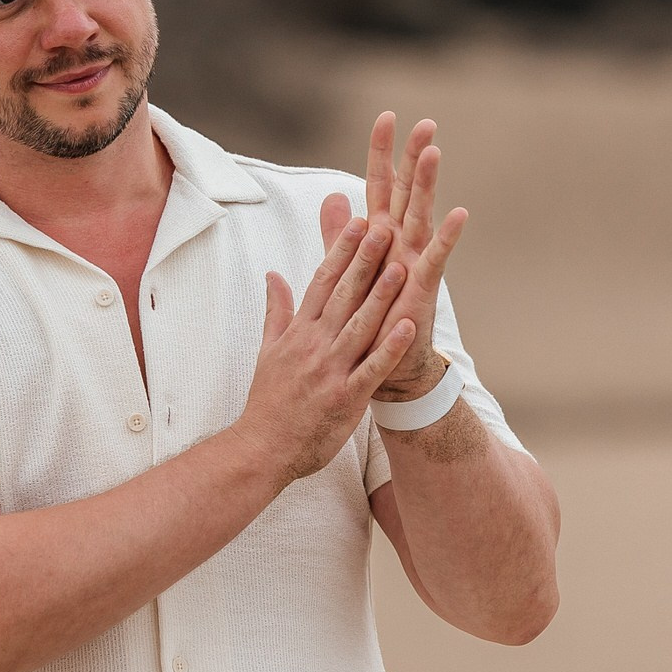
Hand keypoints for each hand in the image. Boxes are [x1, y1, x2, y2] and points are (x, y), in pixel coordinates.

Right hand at [237, 213, 420, 484]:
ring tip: (402, 267)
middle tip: (384, 227)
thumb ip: (276, 310)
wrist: (262, 449)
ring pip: (360, 327)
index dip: (341, 251)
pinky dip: (390, 348)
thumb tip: (273, 275)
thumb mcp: (268, 350)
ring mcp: (329, 371)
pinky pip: (372, 369)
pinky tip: (410, 327)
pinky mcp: (344, 398)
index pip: (322, 282)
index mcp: (298, 332)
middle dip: (365, 261)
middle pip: (343, 295)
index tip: (358, 222)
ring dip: (381, 297)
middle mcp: (314, 345)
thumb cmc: (268, 401)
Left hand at [318, 112, 467, 402]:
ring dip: (429, 184)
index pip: (380, 185)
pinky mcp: (423, 286)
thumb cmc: (370, 317)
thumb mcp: (347, 268)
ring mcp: (415, 261)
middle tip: (425, 122)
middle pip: (407, 191)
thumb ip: (339, 233)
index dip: (381, 152)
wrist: (387, 365)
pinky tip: (460, 212)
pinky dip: (448, 236)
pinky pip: (436, 257)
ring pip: (421, 214)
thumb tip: (331, 195)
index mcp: (379, 235)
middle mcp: (401, 242)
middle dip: (414, 156)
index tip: (387, 116)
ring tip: (435, 151)